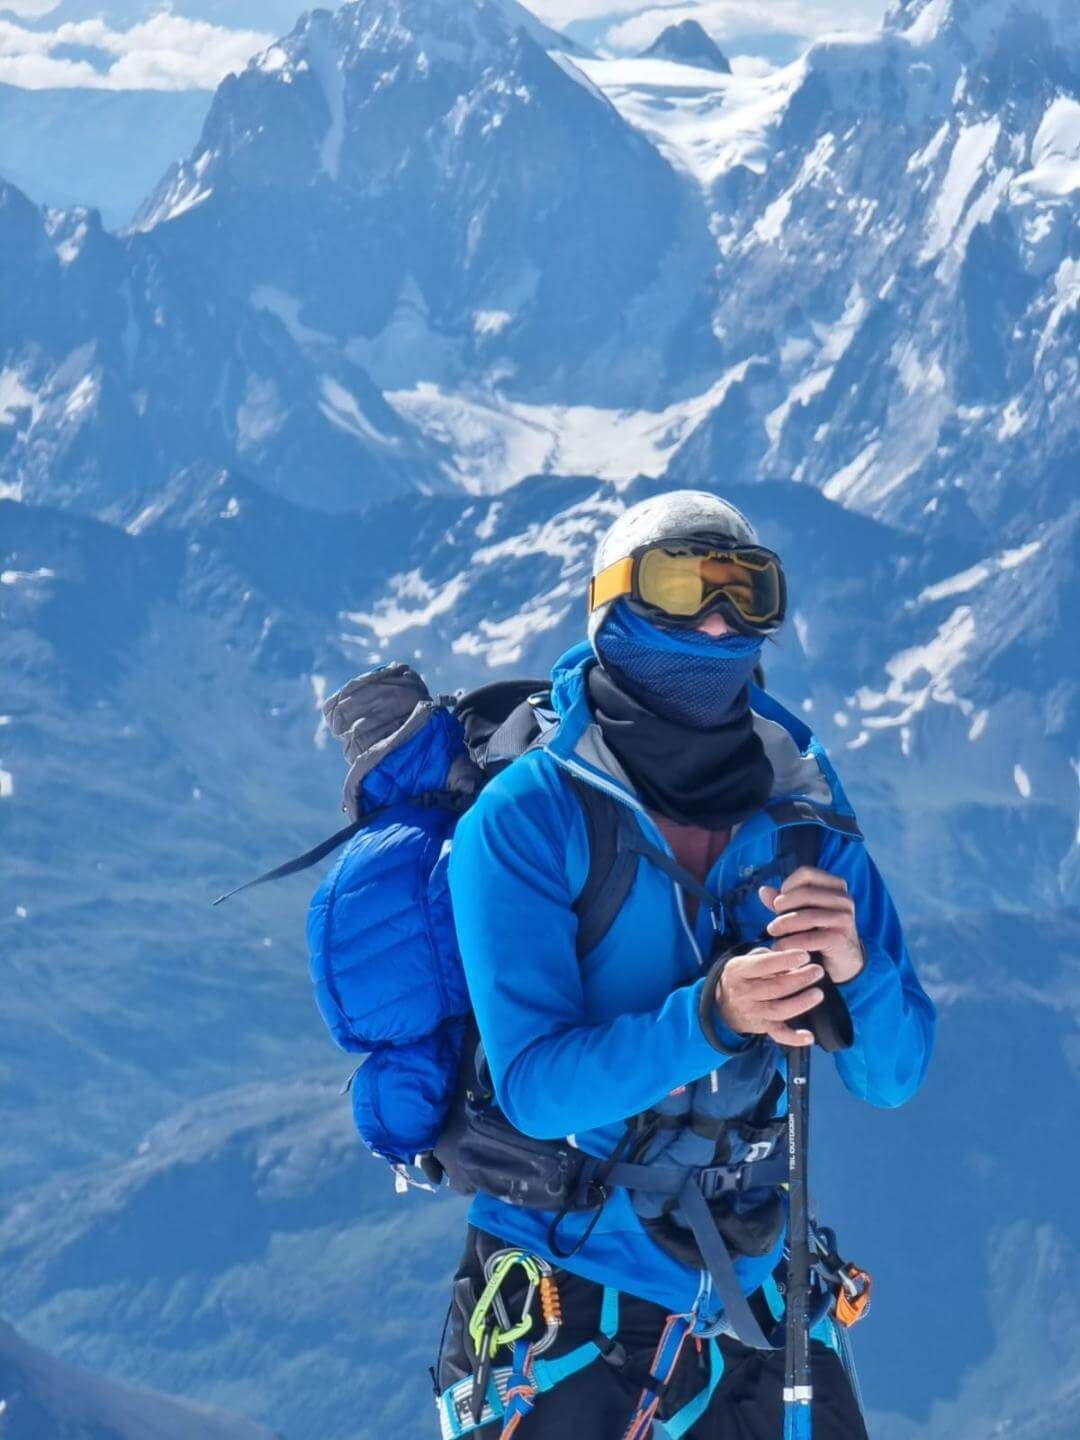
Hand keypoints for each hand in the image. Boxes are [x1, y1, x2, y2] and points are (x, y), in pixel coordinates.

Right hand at [715, 947, 824, 1047]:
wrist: (725, 1005)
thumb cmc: (744, 976)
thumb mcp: (748, 959)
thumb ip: (769, 956)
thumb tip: (793, 962)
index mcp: (738, 971)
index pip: (763, 964)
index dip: (785, 960)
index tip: (805, 955)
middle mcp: (744, 992)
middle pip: (775, 987)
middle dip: (800, 979)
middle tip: (818, 971)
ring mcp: (753, 1012)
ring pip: (779, 1010)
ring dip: (801, 1002)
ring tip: (818, 993)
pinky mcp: (762, 1027)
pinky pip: (778, 1035)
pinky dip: (794, 1038)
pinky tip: (808, 1037)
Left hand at [759, 866, 865, 985]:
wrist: (843, 959)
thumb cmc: (819, 931)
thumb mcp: (801, 912)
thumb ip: (783, 901)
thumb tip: (763, 890)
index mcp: (835, 886)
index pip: (806, 873)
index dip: (787, 885)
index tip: (778, 902)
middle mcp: (843, 899)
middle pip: (805, 893)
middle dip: (782, 906)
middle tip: (772, 919)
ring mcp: (844, 918)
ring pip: (807, 916)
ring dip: (783, 924)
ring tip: (772, 932)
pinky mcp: (840, 938)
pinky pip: (810, 938)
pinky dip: (790, 942)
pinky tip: (780, 946)